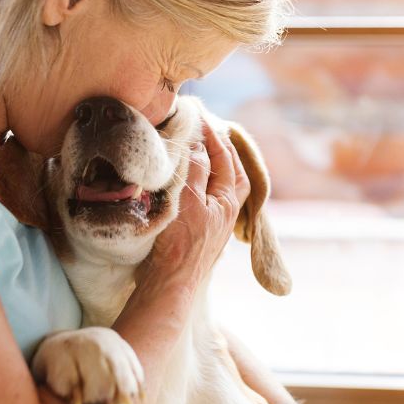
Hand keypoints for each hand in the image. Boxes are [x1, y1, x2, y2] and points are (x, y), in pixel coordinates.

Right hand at [137, 119, 250, 290]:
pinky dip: (204, 184)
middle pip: (234, 173)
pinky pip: (209, 199)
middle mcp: (226, 212)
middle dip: (224, 151)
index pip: (225, 159)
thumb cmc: (178, 245)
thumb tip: (200, 144)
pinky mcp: (201, 233)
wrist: (170, 286)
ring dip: (216, 167)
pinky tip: (192, 183)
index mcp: (227, 201)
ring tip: (204, 152)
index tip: (199, 117)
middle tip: (209, 132)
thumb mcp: (187, 201)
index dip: (212, 136)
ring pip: (223, 187)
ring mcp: (215, 223)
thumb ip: (196, 170)